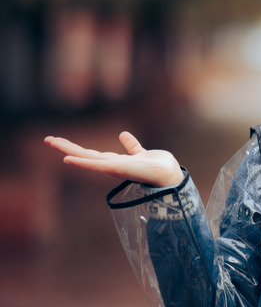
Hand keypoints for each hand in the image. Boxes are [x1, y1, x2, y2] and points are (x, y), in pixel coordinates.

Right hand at [44, 132, 183, 187]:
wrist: (168, 173)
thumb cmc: (157, 166)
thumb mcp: (140, 153)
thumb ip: (132, 146)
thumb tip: (123, 134)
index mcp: (115, 162)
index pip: (91, 154)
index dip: (75, 148)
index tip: (59, 141)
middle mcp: (111, 166)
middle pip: (84, 155)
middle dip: (66, 147)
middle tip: (47, 139)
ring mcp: (112, 168)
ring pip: (86, 158)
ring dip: (68, 150)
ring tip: (52, 142)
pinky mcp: (117, 169)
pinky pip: (96, 165)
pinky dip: (82, 163)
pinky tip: (68, 159)